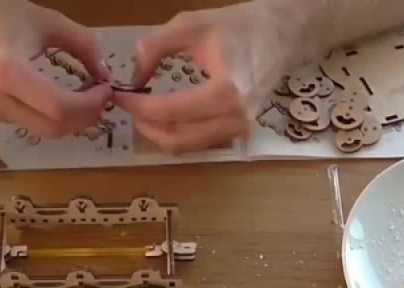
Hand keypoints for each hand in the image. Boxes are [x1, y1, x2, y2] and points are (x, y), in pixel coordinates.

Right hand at [0, 0, 112, 137]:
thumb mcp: (46, 21)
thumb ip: (83, 44)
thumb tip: (105, 72)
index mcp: (9, 73)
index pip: (59, 108)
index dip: (90, 105)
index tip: (106, 88)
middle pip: (54, 128)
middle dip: (85, 117)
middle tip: (101, 97)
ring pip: (44, 131)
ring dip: (72, 120)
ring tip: (86, 97)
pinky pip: (32, 125)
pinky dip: (55, 118)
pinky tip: (65, 100)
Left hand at [114, 2, 301, 153]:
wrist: (284, 34)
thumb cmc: (240, 27)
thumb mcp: (193, 25)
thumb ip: (156, 47)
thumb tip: (133, 75)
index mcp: (225, 91)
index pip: (169, 111)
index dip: (138, 107)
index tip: (119, 96)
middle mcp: (234, 118)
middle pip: (176, 138)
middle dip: (146, 126)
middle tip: (128, 107)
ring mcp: (240, 129)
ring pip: (187, 146)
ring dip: (160, 133)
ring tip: (144, 111)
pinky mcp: (241, 132)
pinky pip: (200, 142)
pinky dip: (178, 133)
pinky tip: (166, 116)